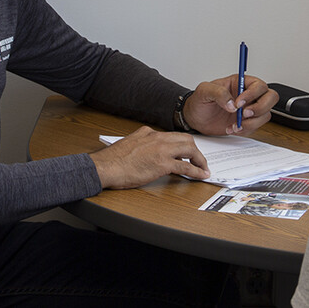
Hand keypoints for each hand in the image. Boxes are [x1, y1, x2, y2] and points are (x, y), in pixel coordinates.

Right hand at [89, 126, 209, 188]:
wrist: (105, 167)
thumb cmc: (112, 160)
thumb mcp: (129, 144)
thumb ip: (141, 143)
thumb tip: (148, 151)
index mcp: (148, 132)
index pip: (172, 136)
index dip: (182, 145)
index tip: (187, 152)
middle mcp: (157, 137)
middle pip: (186, 139)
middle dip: (195, 150)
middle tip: (199, 160)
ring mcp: (161, 150)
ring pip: (190, 149)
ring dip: (200, 159)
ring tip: (203, 168)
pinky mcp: (162, 164)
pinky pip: (186, 167)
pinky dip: (197, 171)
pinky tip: (201, 175)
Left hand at [183, 75, 278, 135]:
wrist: (195, 119)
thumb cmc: (199, 101)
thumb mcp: (204, 91)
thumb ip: (218, 93)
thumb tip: (232, 103)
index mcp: (241, 83)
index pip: (258, 85)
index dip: (253, 94)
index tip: (239, 103)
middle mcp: (248, 95)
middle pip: (270, 98)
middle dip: (260, 108)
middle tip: (244, 114)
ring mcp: (249, 109)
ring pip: (265, 114)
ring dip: (252, 122)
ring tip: (235, 124)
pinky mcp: (247, 122)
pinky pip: (256, 127)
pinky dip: (245, 130)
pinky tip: (231, 128)